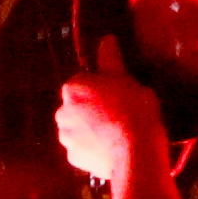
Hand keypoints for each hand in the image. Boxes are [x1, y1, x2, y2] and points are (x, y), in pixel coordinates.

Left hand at [56, 41, 167, 191]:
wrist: (136, 154)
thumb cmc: (133, 110)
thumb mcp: (126, 79)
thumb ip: (110, 59)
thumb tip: (106, 39)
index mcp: (72, 88)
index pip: (84, 81)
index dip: (102, 87)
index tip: (118, 94)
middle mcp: (61, 112)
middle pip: (78, 105)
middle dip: (92, 108)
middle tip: (118, 114)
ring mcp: (66, 138)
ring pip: (79, 128)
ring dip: (92, 129)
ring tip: (116, 133)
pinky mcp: (73, 159)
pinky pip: (83, 149)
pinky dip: (93, 148)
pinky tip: (111, 148)